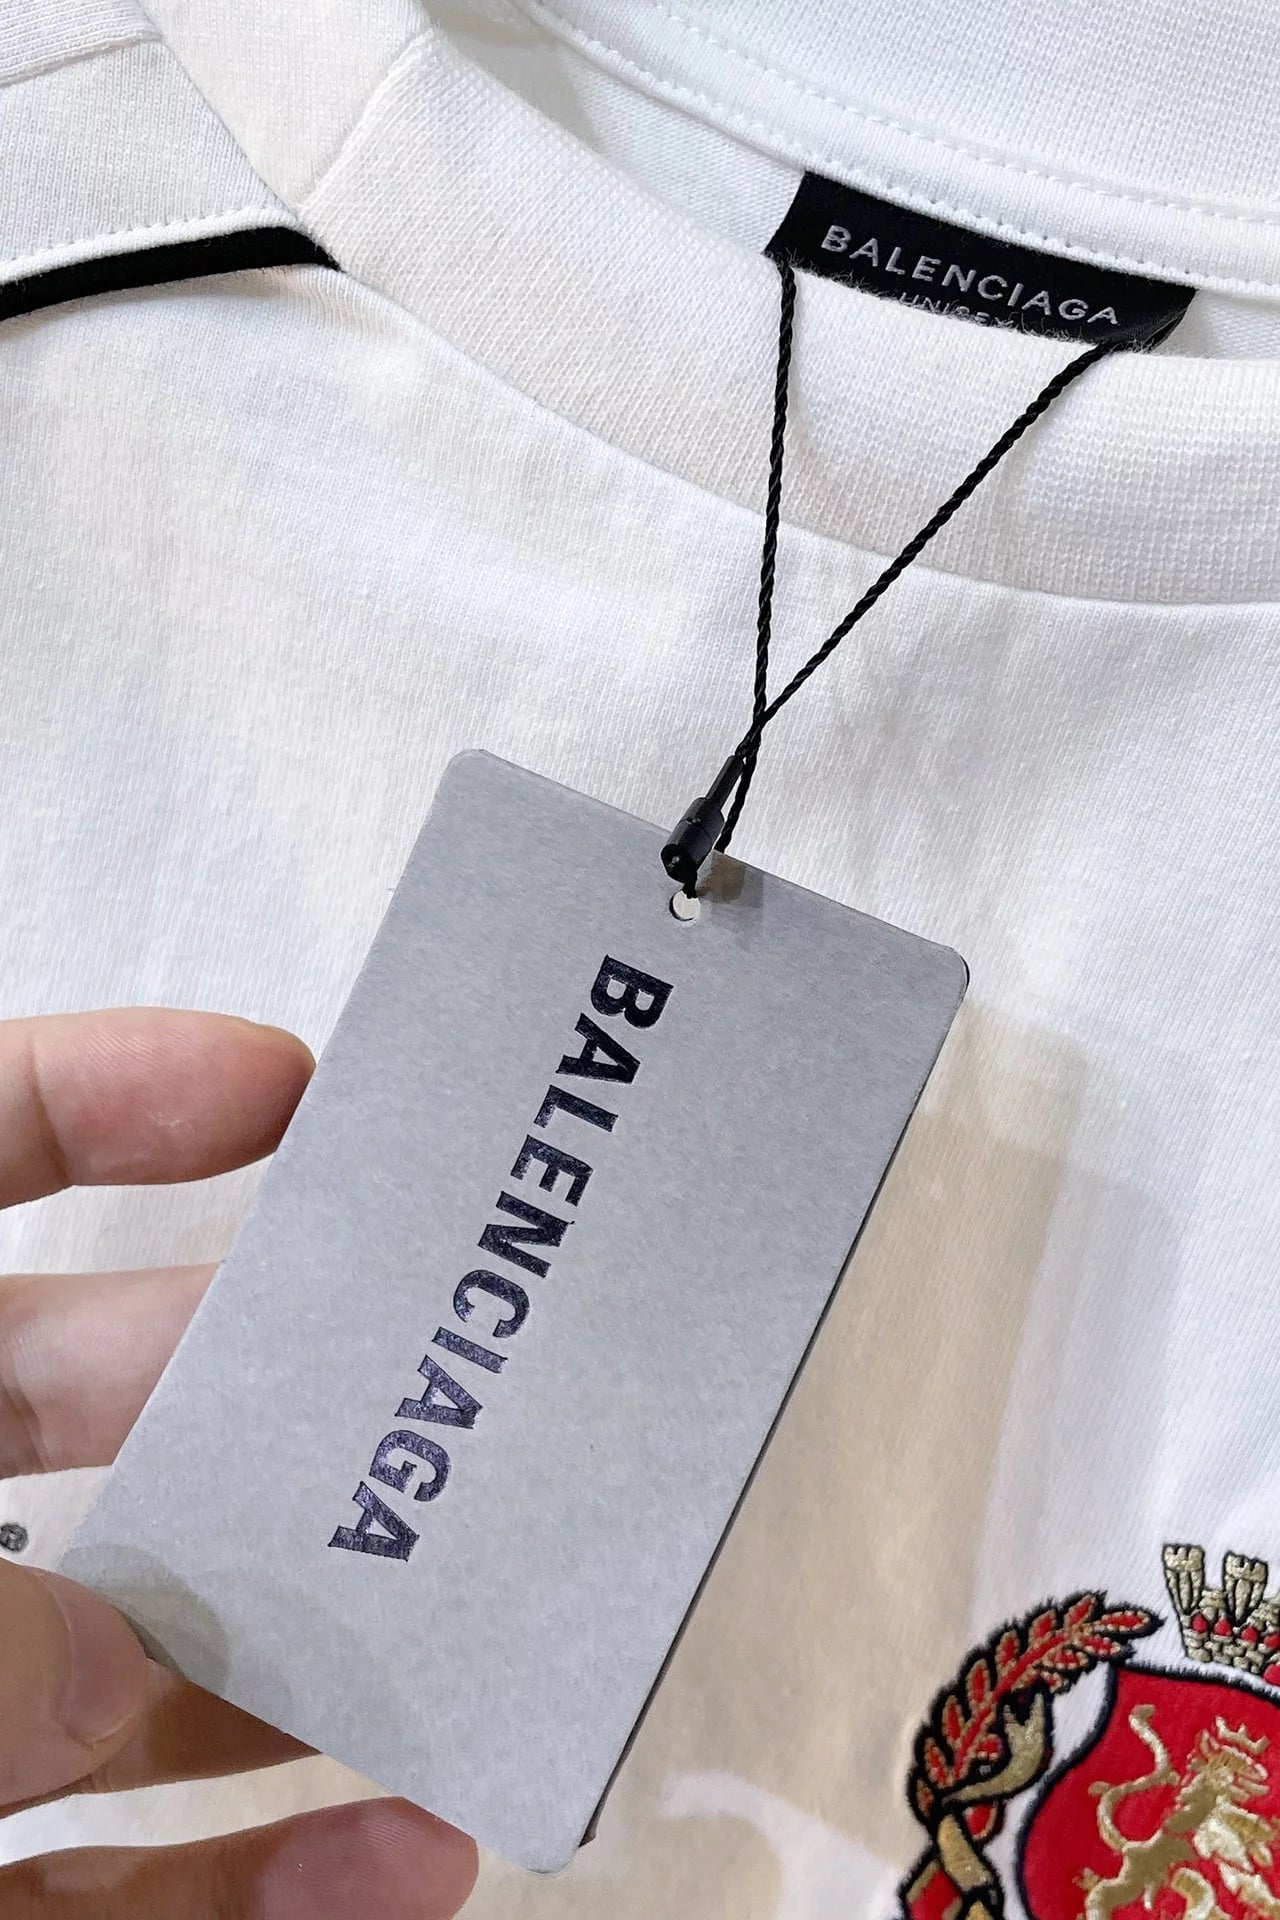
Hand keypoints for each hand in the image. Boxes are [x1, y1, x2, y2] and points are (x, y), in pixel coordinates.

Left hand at [0, 1009, 477, 1917]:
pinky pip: (106, 1894)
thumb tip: (126, 1673)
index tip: (280, 1085)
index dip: (104, 1094)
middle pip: (76, 1407)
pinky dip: (253, 1884)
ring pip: (118, 1665)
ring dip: (299, 1656)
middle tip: (423, 1366)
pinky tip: (393, 1860)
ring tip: (464, 1618)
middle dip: (257, 1382)